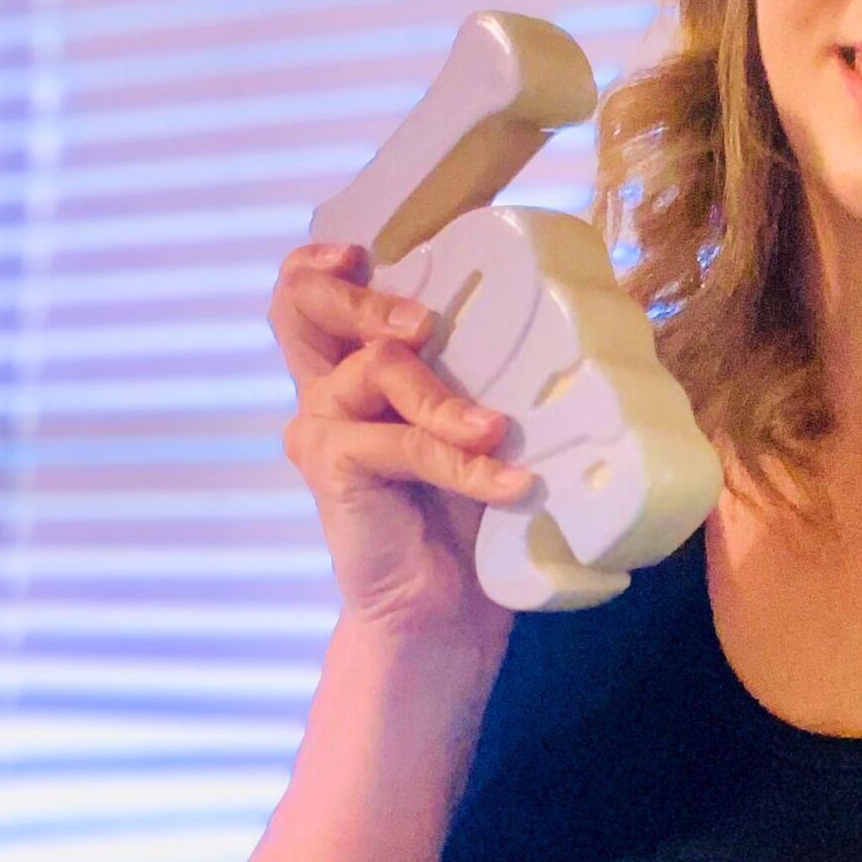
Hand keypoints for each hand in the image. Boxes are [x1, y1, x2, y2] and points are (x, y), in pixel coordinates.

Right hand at [270, 240, 532, 642]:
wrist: (442, 608)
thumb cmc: (463, 508)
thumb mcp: (472, 421)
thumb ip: (476, 369)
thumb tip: (558, 316)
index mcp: (353, 364)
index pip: (309, 291)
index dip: (323, 260)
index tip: (363, 252)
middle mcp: (326, 387)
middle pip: (303, 304)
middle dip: (366, 299)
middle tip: (425, 324)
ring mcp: (322, 427)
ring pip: (377, 368)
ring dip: (443, 396)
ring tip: (494, 429)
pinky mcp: (332, 471)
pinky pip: (402, 443)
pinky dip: (461, 461)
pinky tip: (507, 483)